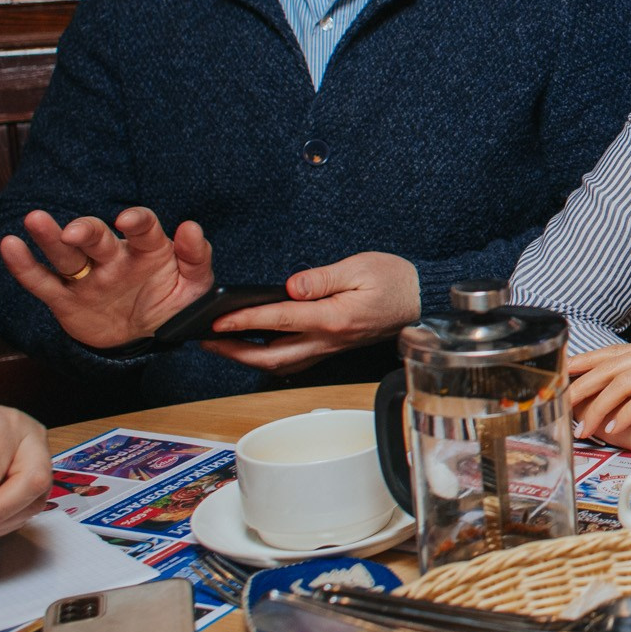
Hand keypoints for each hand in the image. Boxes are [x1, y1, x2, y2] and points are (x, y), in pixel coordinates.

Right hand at [0, 207, 212, 348]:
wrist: (144, 337)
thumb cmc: (171, 302)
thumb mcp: (196, 285)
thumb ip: (197, 257)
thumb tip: (190, 227)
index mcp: (148, 250)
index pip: (142, 228)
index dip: (136, 221)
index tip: (127, 220)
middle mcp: (114, 257)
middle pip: (96, 237)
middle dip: (85, 230)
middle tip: (75, 231)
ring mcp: (88, 277)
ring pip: (66, 254)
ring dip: (50, 238)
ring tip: (34, 220)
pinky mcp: (66, 299)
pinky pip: (42, 282)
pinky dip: (24, 266)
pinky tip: (10, 246)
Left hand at [202, 253, 419, 375]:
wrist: (421, 300)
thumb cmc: (395, 280)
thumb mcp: (361, 267)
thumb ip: (322, 278)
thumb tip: (291, 287)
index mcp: (334, 318)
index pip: (280, 320)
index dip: (246, 320)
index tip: (220, 320)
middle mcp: (329, 339)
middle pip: (273, 356)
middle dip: (236, 351)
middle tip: (209, 341)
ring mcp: (331, 347)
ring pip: (282, 364)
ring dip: (249, 358)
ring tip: (224, 346)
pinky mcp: (334, 347)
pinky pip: (297, 361)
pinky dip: (271, 360)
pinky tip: (258, 351)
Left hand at [567, 341, 630, 437]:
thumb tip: (626, 400)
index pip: (612, 354)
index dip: (583, 363)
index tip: (559, 377)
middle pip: (612, 366)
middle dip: (582, 387)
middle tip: (560, 405)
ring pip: (626, 381)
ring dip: (601, 405)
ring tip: (585, 426)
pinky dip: (630, 410)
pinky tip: (617, 425)